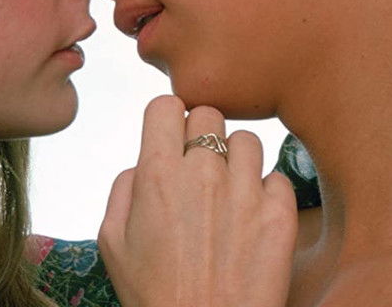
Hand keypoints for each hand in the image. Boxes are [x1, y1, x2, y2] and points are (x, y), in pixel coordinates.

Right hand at [99, 95, 295, 306]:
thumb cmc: (154, 295)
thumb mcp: (111, 242)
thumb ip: (123, 188)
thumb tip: (144, 163)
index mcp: (158, 175)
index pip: (166, 105)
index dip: (165, 121)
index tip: (169, 140)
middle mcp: (204, 173)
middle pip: (209, 114)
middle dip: (200, 136)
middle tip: (197, 169)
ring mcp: (247, 191)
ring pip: (248, 140)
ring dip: (236, 159)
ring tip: (228, 192)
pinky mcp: (280, 214)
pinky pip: (278, 176)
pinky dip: (267, 191)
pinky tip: (252, 217)